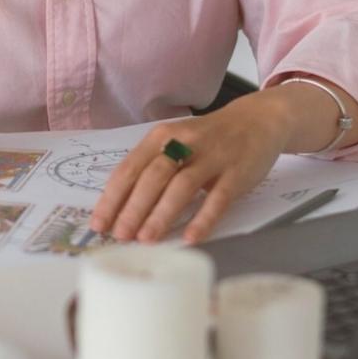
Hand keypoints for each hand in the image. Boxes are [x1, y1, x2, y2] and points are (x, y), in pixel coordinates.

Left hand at [89, 95, 291, 244]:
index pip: (130, 168)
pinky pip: (218, 198)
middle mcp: (185, 143)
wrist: (258, 119)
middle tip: (120, 235)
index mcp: (162, 136)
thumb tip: (121, 206)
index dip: (113, 197)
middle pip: (153, 177)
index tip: (99, 223)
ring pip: (182, 186)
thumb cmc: (209, 138)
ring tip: (146, 239)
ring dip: (161, 214)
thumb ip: (152, 166)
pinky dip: (203, 219)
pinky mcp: (236, 172)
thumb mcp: (176, 141)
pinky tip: (190, 237)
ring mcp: (212, 157)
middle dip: (133, 208)